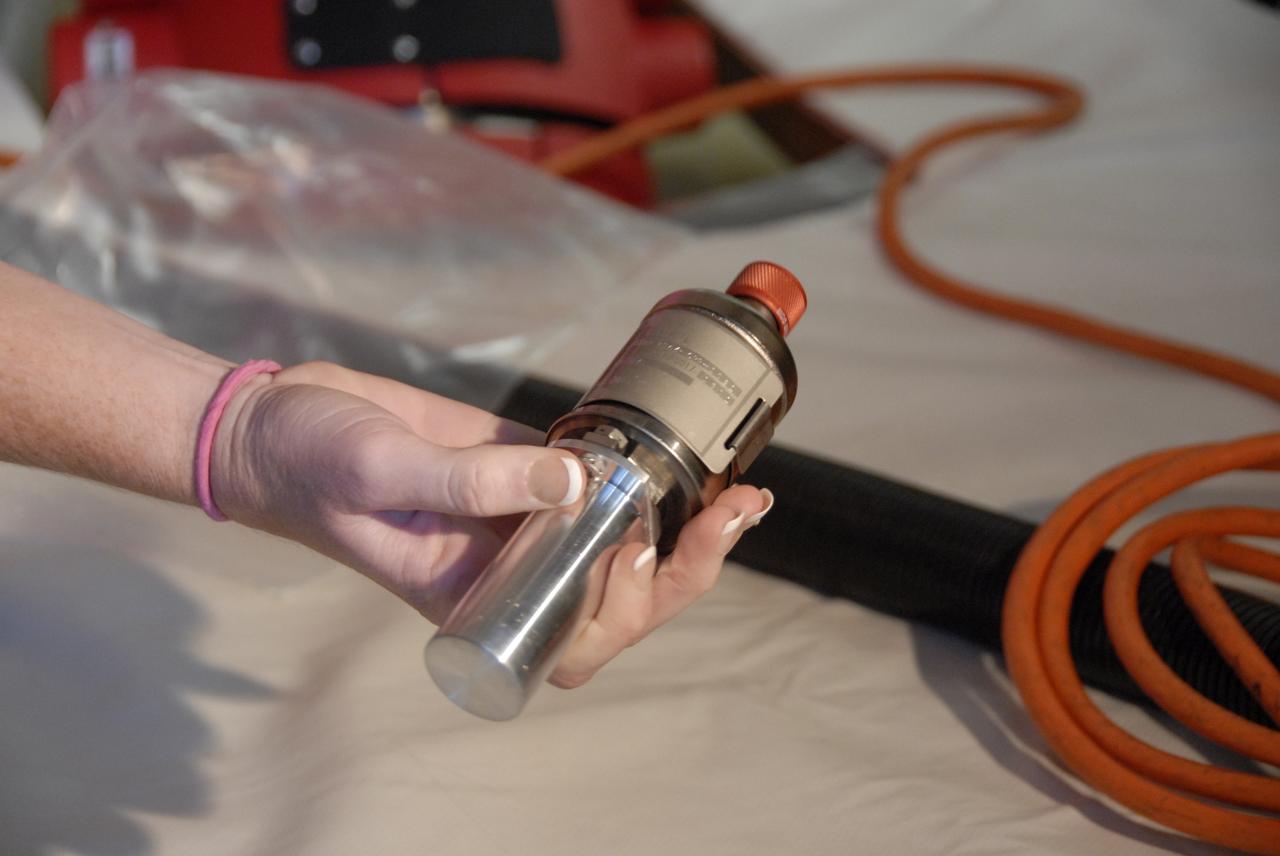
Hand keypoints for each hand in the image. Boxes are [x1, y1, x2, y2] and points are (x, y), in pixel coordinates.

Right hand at [211, 361, 771, 687]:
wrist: (279, 422)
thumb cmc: (312, 466)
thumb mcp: (380, 472)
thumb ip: (467, 480)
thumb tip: (576, 482)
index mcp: (477, 598)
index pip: (575, 635)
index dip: (629, 605)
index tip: (646, 546)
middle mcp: (510, 568)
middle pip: (618, 595)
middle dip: (686, 566)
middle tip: (737, 511)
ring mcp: (521, 517)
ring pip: (619, 540)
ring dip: (682, 524)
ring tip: (740, 491)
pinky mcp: (522, 466)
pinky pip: (596, 480)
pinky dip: (642, 473)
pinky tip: (681, 451)